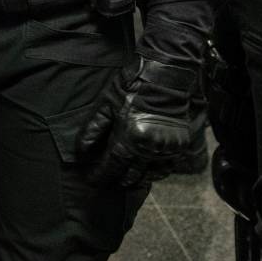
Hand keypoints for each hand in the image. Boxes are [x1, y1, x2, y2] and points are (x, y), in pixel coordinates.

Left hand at [76, 55, 201, 186]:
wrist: (163, 78)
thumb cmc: (131, 88)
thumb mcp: (106, 105)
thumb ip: (93, 130)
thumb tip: (82, 151)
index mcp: (129, 138)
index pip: (111, 166)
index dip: (99, 175)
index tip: (91, 180)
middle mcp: (149, 148)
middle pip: (130, 175)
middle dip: (117, 180)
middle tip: (107, 182)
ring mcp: (166, 148)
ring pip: (150, 175)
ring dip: (136, 179)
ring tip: (125, 181)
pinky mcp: (180, 145)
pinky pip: (167, 167)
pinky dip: (156, 172)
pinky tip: (147, 172)